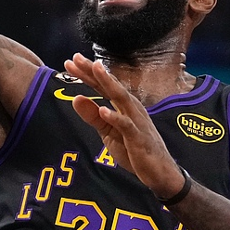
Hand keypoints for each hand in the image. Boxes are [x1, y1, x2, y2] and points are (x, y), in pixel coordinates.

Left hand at [64, 53, 183, 198]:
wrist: (159, 171)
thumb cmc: (134, 149)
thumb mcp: (107, 132)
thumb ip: (93, 116)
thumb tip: (76, 99)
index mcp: (123, 105)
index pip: (102, 86)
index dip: (87, 74)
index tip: (70, 62)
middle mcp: (131, 107)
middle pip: (110, 85)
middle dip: (93, 71)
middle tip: (76, 58)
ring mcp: (136, 121)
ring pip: (121, 97)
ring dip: (107, 83)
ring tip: (95, 70)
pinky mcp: (138, 137)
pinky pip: (126, 125)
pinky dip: (115, 117)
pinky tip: (104, 110)